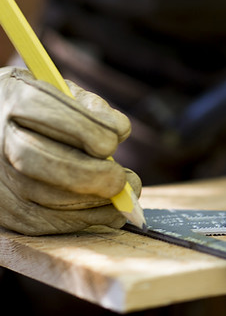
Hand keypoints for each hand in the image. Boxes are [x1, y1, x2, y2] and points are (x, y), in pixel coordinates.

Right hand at [0, 67, 140, 234]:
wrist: (3, 134)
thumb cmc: (44, 112)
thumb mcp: (64, 93)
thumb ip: (91, 107)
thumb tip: (119, 130)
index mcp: (14, 99)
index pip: (48, 113)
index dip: (86, 129)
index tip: (113, 141)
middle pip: (41, 161)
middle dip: (90, 173)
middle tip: (121, 179)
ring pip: (46, 197)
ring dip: (94, 201)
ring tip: (123, 194)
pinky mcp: (5, 211)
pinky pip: (46, 222)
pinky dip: (85, 218)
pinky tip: (109, 210)